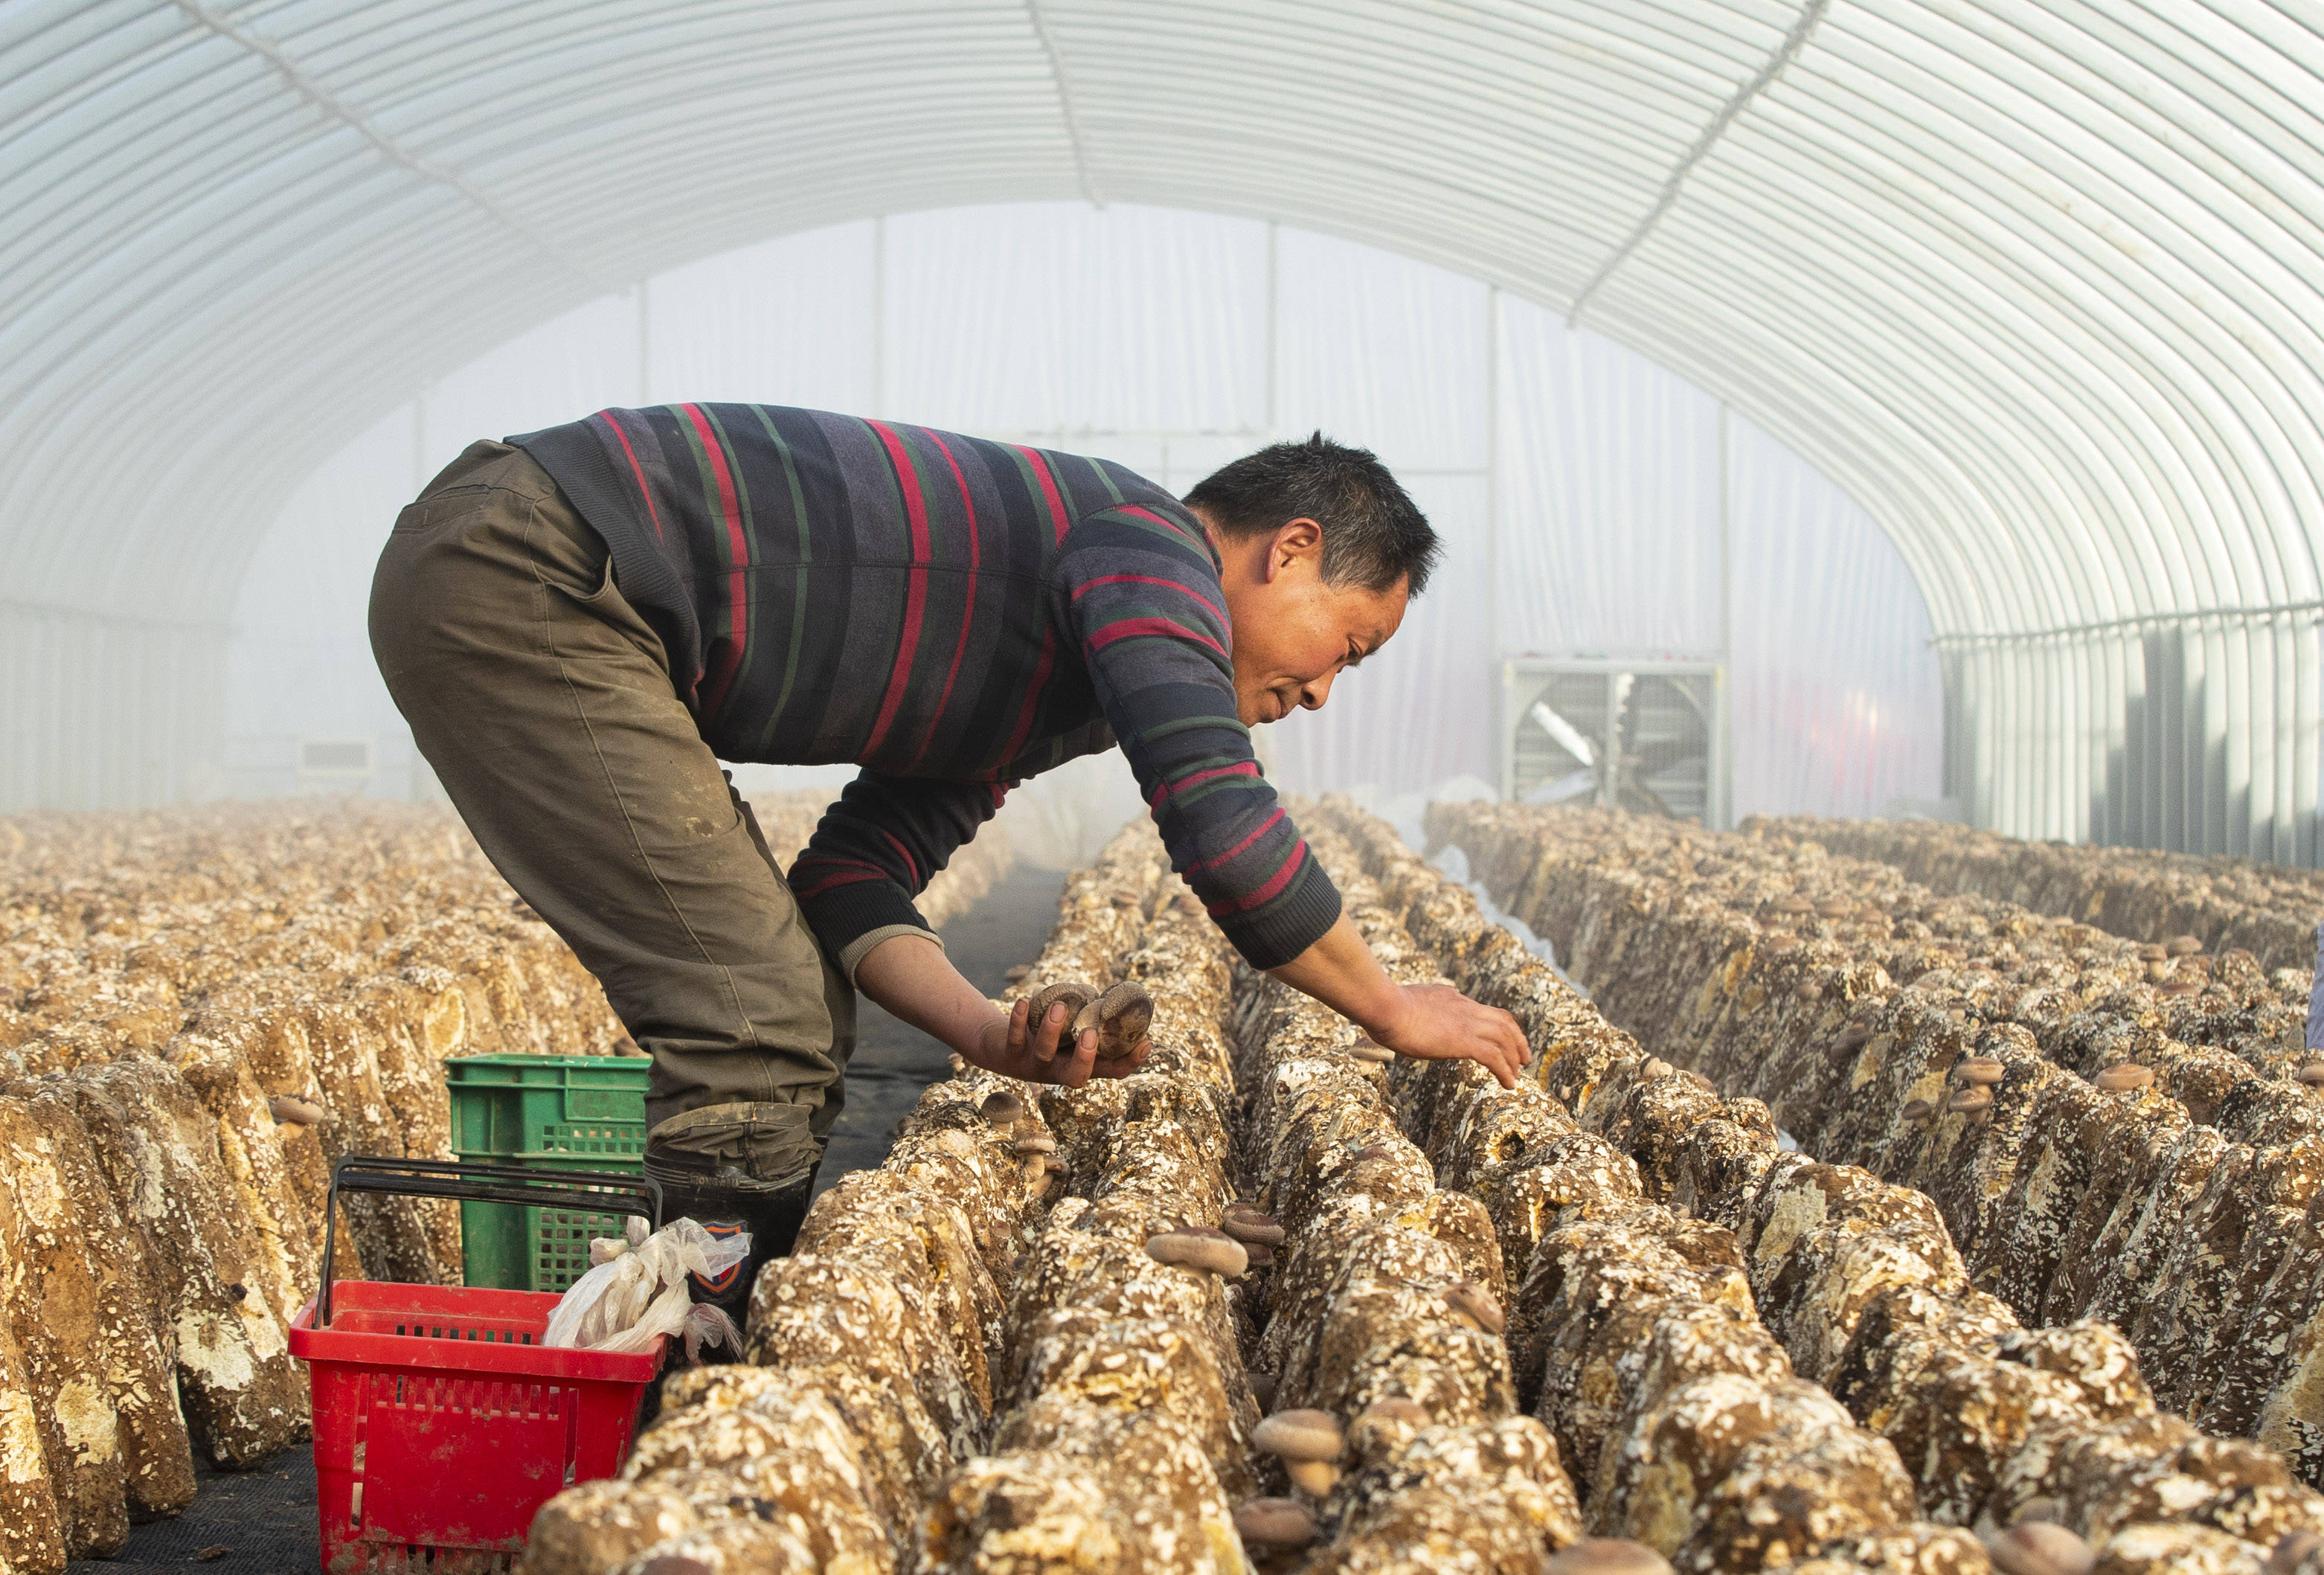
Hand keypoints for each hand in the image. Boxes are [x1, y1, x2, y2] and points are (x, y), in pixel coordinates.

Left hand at [969, 996, 1153, 1087]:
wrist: (1001, 1046)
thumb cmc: (1047, 1035)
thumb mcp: (1072, 1031)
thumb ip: (1093, 1021)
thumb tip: (1125, 996)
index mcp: (1079, 1065)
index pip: (1110, 1072)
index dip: (1130, 1062)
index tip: (1146, 1042)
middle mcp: (1057, 1072)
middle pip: (1075, 1077)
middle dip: (1085, 1058)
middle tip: (1091, 1034)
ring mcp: (1032, 1065)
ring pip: (1044, 1054)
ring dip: (1052, 1030)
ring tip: (1059, 1006)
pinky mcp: (1010, 1054)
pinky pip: (1014, 1038)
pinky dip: (1018, 1020)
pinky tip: (1024, 1001)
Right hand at [1367, 983, 1530, 1089]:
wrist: (1386, 1007)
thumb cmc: (1385, 1008)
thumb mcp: (1404, 1002)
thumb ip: (1414, 1007)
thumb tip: (1404, 1015)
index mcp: (1451, 997)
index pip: (1481, 1009)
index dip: (1494, 1024)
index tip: (1497, 1039)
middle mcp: (1465, 1007)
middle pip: (1504, 1020)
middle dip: (1517, 1039)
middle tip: (1523, 1057)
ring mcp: (1467, 1023)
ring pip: (1505, 1038)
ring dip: (1515, 1057)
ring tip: (1518, 1074)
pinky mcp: (1464, 1041)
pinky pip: (1494, 1057)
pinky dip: (1506, 1070)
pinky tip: (1509, 1083)